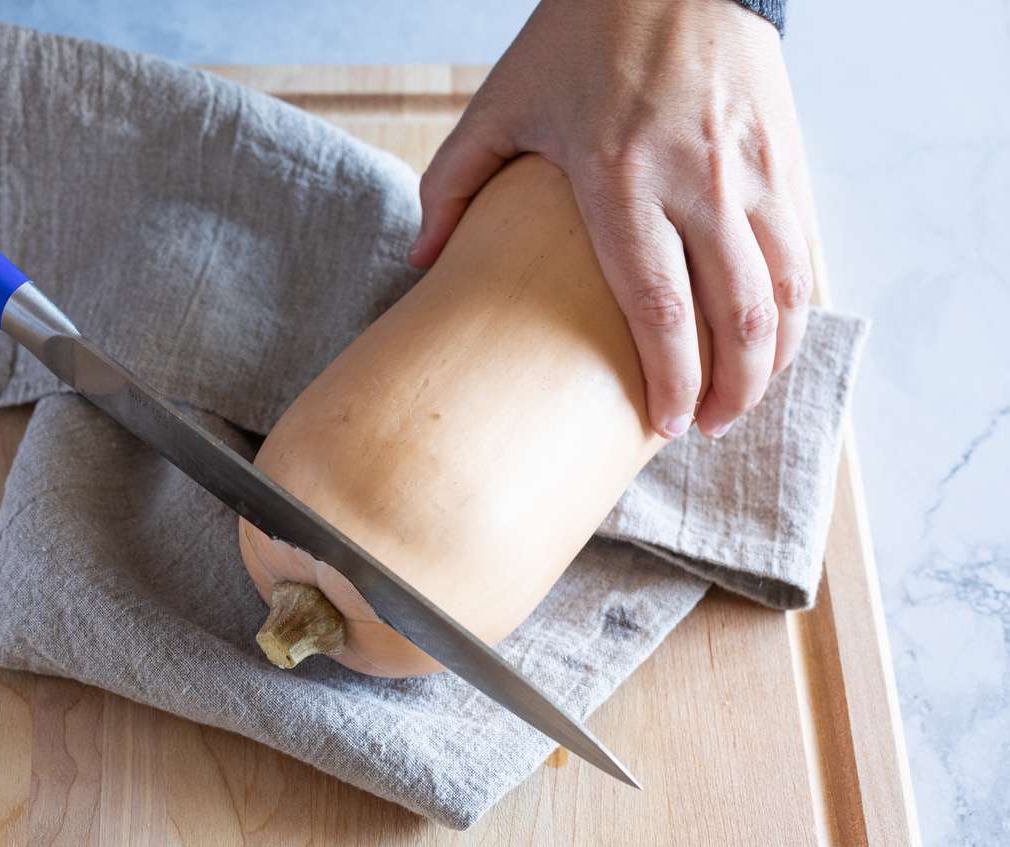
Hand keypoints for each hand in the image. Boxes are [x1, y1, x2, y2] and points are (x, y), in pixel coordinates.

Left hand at [411, 0, 811, 438]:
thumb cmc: (580, 37)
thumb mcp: (501, 103)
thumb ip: (453, 185)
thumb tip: (420, 261)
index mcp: (623, 179)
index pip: (660, 307)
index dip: (669, 379)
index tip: (663, 425)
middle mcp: (700, 181)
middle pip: (736, 315)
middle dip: (729, 388)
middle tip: (705, 428)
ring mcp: (755, 169)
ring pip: (785, 289)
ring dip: (772, 357)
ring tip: (743, 398)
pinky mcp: (789, 155)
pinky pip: (804, 249)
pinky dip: (797, 305)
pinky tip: (776, 337)